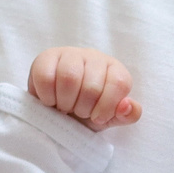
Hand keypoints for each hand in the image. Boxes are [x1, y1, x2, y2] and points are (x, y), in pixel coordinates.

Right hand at [28, 47, 142, 131]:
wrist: (59, 112)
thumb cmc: (88, 112)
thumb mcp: (109, 118)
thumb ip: (126, 116)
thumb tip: (128, 106)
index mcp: (115, 70)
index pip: (119, 83)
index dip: (107, 106)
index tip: (97, 118)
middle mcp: (95, 57)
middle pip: (92, 86)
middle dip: (83, 108)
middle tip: (77, 111)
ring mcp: (70, 54)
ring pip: (69, 78)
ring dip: (65, 103)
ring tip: (64, 107)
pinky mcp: (46, 57)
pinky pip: (45, 77)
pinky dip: (47, 97)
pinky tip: (50, 100)